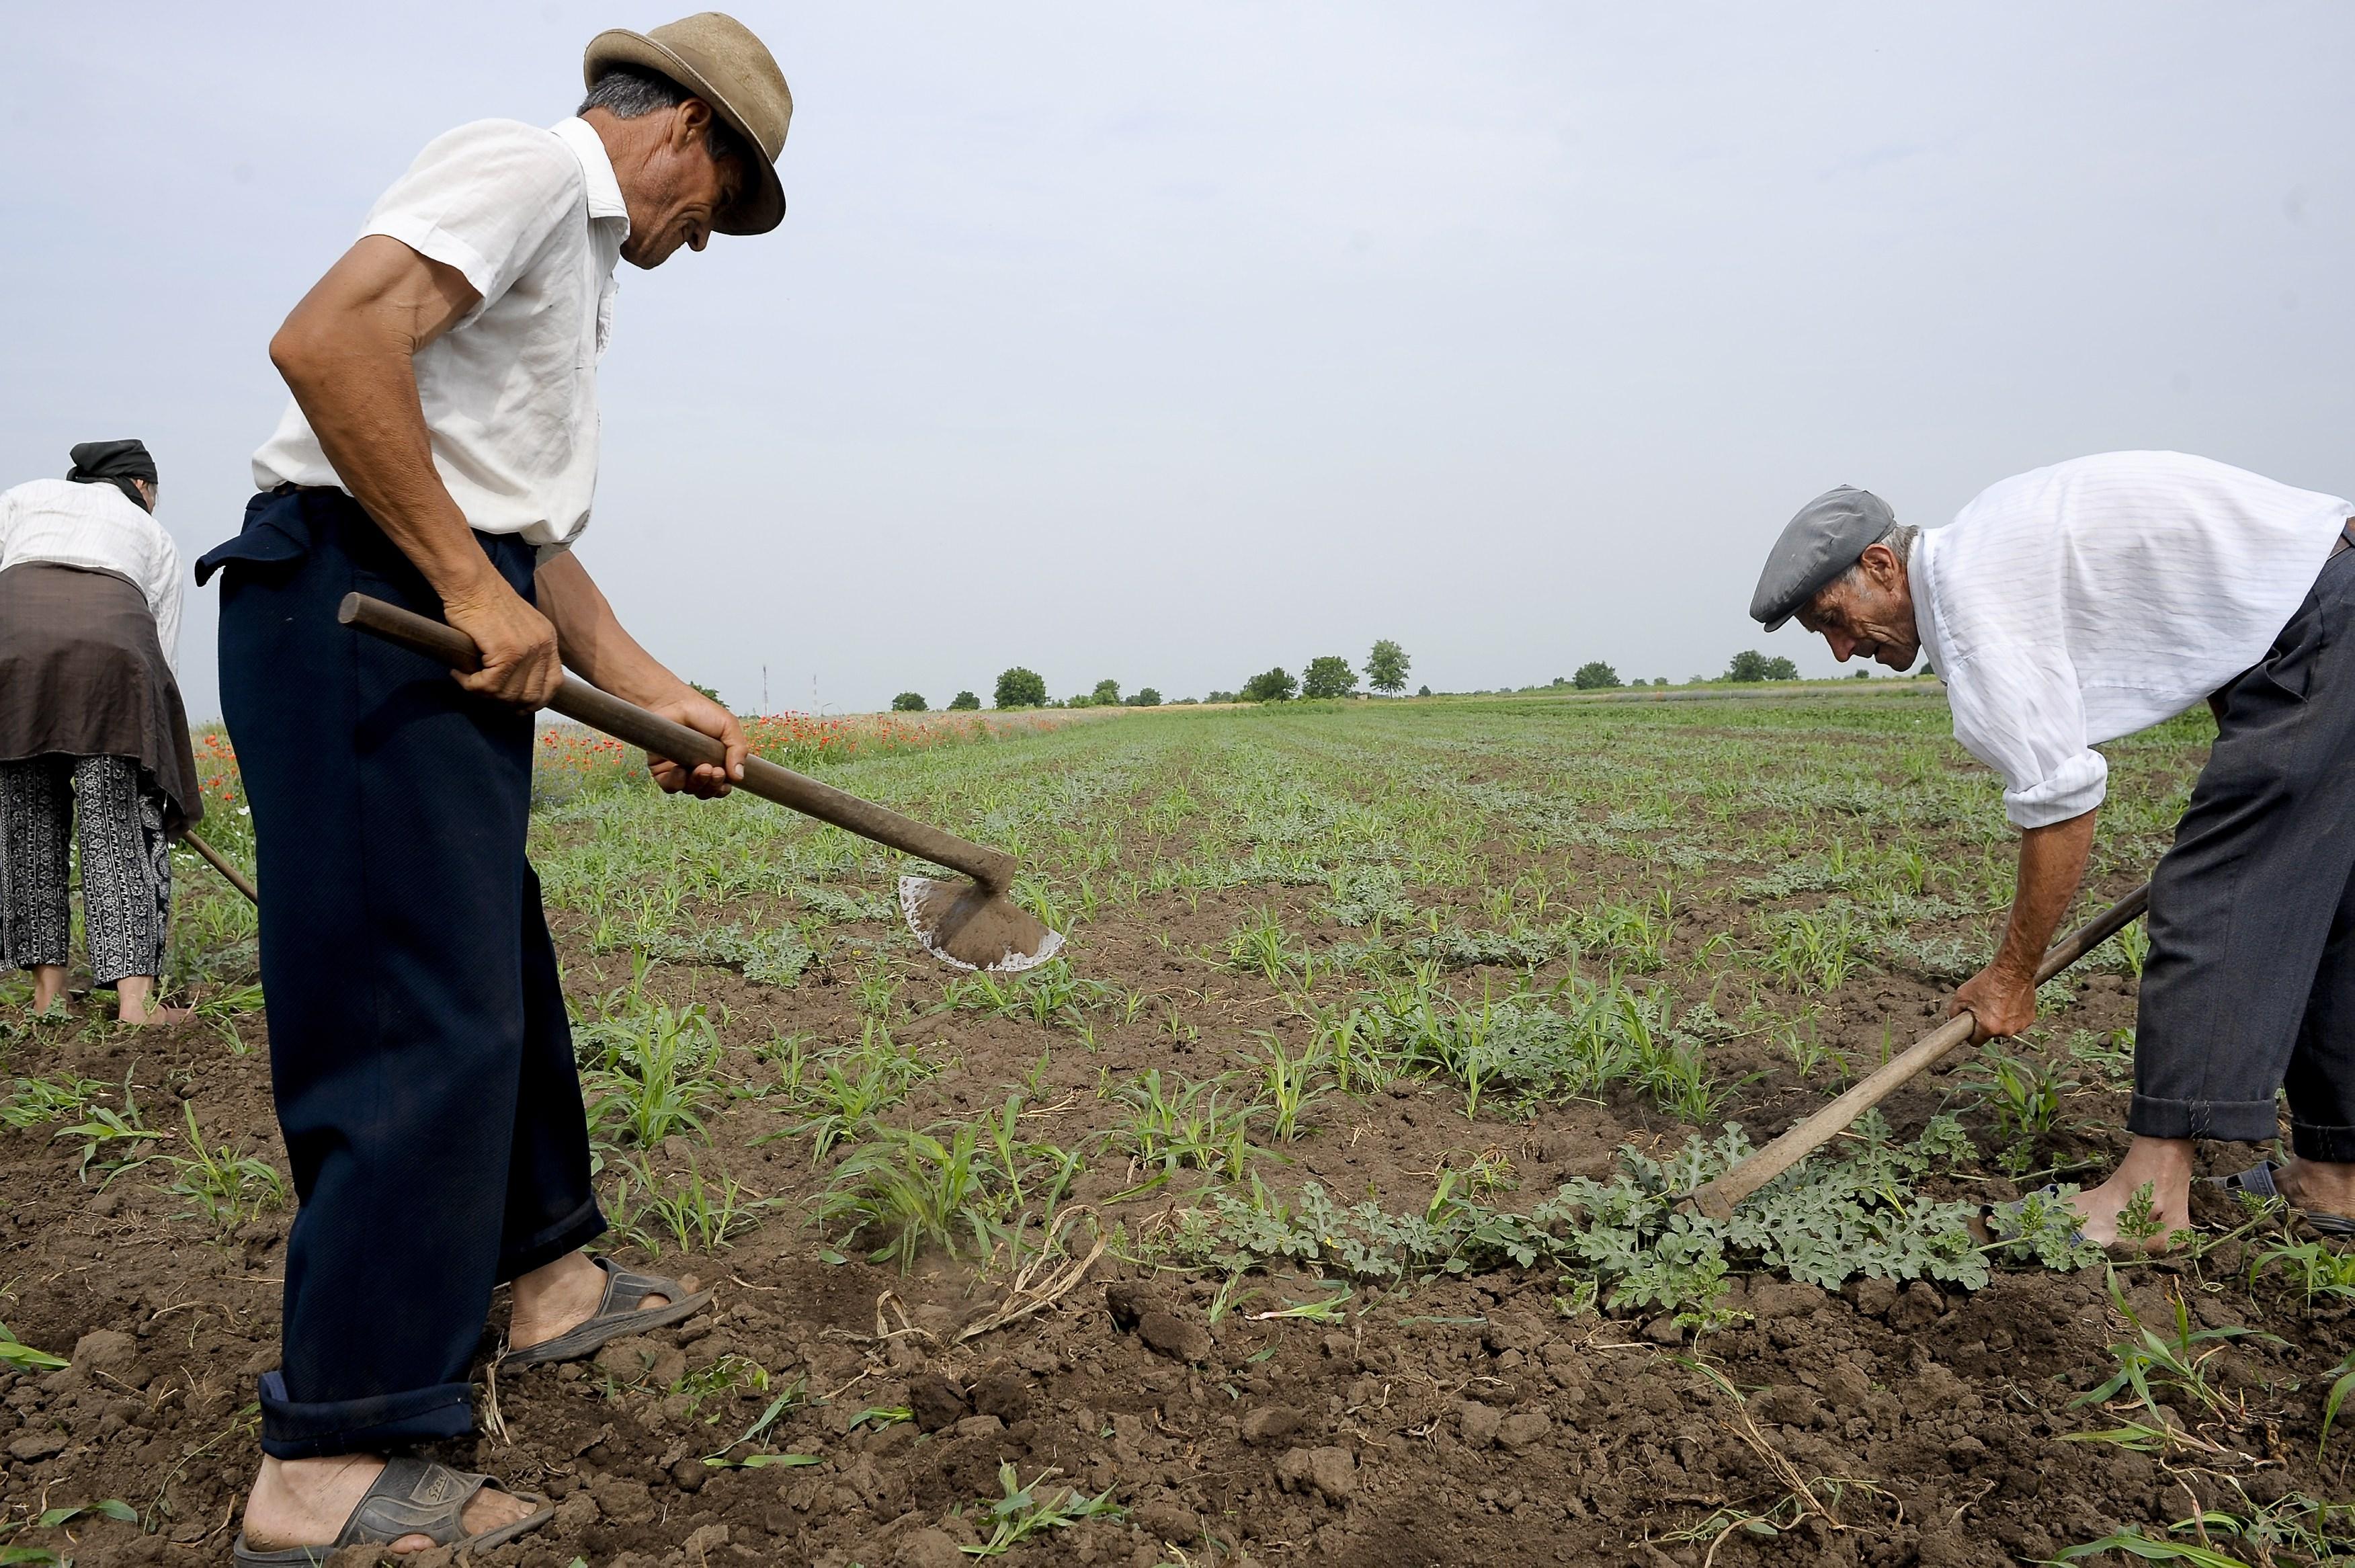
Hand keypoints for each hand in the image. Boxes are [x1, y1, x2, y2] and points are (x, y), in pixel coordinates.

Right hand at [441, 577, 562, 707]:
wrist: (471, 583)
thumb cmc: (484, 603)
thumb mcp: (516, 628)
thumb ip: (523, 653)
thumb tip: (516, 689)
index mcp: (548, 640)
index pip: (553, 685)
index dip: (534, 701)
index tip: (516, 706)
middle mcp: (542, 645)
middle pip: (531, 695)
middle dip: (506, 702)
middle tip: (484, 693)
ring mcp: (526, 648)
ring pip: (508, 693)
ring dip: (484, 693)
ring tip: (468, 680)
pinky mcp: (506, 650)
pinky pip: (489, 685)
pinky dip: (470, 684)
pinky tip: (460, 674)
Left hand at [645, 687, 747, 797]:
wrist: (675, 702)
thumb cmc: (702, 712)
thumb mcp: (729, 727)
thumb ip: (738, 750)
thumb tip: (739, 777)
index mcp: (715, 763)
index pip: (721, 787)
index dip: (723, 789)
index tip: (726, 779)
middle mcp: (697, 770)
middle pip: (706, 792)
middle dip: (712, 786)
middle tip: (715, 771)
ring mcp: (679, 770)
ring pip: (689, 790)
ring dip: (698, 784)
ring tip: (703, 768)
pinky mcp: (661, 769)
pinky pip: (670, 786)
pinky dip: (677, 783)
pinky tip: (681, 769)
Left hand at [1951, 961, 2036, 1041]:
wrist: (2013, 970)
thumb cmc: (1987, 982)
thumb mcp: (1961, 996)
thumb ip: (1954, 1012)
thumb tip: (1954, 1021)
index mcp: (1988, 1028)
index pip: (1975, 1042)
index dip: (1970, 1034)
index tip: (1970, 1026)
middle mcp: (2006, 1031)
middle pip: (1991, 1034)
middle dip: (1986, 1024)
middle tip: (1984, 1007)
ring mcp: (2020, 1026)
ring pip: (2005, 1028)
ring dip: (2000, 1019)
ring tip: (1997, 1001)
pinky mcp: (2029, 1018)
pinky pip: (2016, 1021)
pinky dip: (2012, 1014)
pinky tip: (2009, 1001)